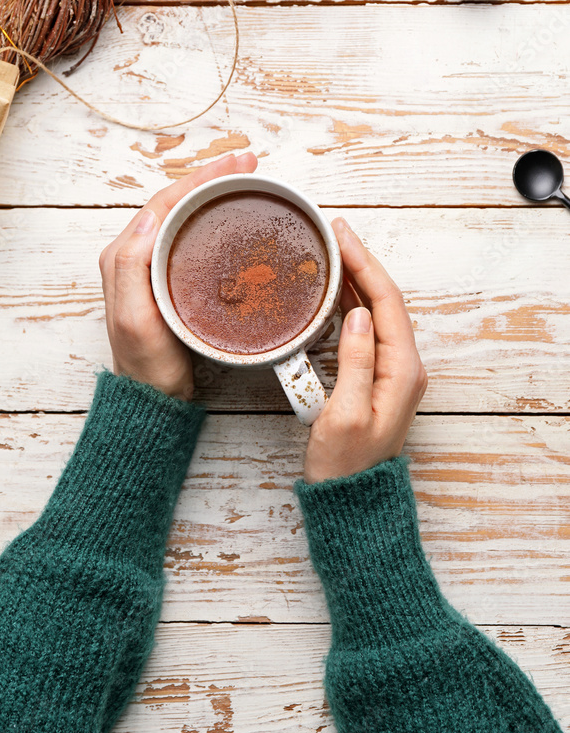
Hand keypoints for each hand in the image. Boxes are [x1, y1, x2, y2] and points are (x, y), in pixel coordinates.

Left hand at [99, 152, 257, 400]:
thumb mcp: (135, 319)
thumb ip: (132, 266)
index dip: (201, 178)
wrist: (155, 398)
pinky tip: (236, 215)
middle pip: (177, 200)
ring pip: (186, 214)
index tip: (235, 165)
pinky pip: (194, 234)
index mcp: (124, 255)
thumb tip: (151, 216)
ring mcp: (155, 264)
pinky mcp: (173, 277)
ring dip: (215, 191)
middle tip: (249, 163)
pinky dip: (216, 216)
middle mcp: (137, 254)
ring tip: (247, 178)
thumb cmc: (146, 364)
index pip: (165, 201)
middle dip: (212, 176)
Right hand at [303, 217, 426, 482]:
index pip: (386, 301)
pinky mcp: (374, 377)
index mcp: (402, 369)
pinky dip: (348, 304)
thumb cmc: (346, 463)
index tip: (340, 236)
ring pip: (374, 311)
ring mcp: (390, 371)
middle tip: (332, 233)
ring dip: (354, 280)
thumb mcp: (347, 413)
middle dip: (359, 263)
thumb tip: (355, 315)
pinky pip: (364, 329)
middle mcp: (403, 365)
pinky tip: (331, 294)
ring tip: (329, 253)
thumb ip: (356, 361)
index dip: (363, 263)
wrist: (351, 499)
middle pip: (383, 300)